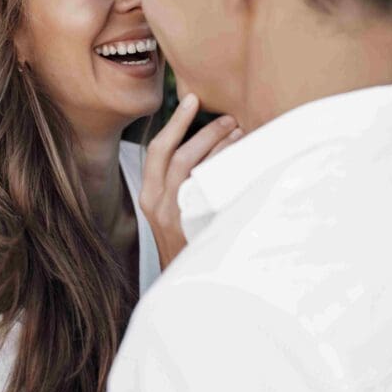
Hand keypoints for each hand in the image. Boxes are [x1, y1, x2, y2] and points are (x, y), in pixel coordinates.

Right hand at [140, 94, 240, 269]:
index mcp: (148, 197)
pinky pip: (208, 188)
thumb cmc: (184, 249)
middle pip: (177, 154)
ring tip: (242, 134)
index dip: (175, 122)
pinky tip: (243, 162)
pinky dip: (225, 170)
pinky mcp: (191, 225)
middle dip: (205, 131)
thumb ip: (178, 190)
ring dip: (219, 147)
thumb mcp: (170, 218)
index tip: (192, 99)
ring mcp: (174, 215)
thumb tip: (209, 155)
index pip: (157, 150)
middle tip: (231, 118)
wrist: (183, 292)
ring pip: (194, 168)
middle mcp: (156, 203)